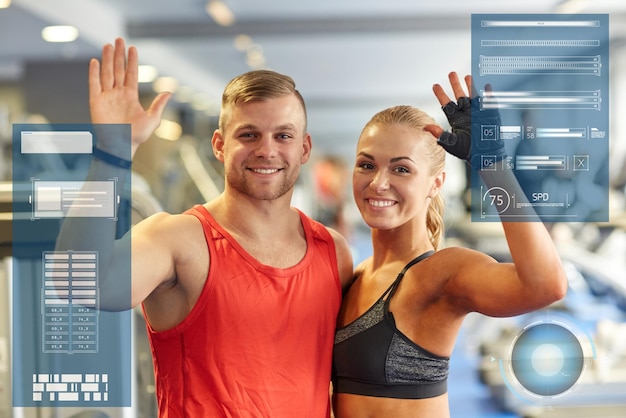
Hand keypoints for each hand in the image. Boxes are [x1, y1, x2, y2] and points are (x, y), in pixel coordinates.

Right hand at [89, 38, 170, 155]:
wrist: (120, 147)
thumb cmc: (137, 136)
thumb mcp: (152, 119)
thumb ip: (158, 104)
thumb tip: (169, 92)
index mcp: (131, 96)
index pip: (131, 74)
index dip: (131, 61)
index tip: (132, 48)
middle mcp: (118, 94)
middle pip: (118, 69)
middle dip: (118, 55)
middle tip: (119, 40)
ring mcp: (106, 96)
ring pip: (106, 73)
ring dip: (107, 59)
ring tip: (108, 45)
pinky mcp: (96, 101)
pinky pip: (94, 84)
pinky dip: (94, 73)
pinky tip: (95, 61)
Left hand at [425, 72, 505, 169]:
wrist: (484, 156)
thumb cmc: (467, 151)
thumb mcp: (451, 143)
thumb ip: (440, 134)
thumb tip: (426, 128)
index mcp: (456, 119)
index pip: (447, 104)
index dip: (441, 94)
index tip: (435, 85)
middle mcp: (466, 114)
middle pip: (459, 96)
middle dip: (455, 85)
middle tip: (451, 73)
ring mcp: (477, 113)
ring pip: (473, 96)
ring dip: (470, 86)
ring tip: (467, 76)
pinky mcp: (489, 114)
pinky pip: (488, 102)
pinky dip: (487, 94)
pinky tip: (486, 86)